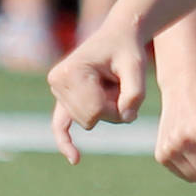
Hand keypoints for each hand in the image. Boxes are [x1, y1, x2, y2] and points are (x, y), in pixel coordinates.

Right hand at [48, 18, 147, 164]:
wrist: (119, 36)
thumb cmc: (128, 50)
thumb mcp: (137, 68)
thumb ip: (135, 94)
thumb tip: (126, 118)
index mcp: (71, 71)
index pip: (95, 112)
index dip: (117, 108)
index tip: (126, 89)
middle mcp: (57, 80)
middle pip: (90, 120)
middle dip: (111, 110)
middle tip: (120, 85)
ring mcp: (57, 89)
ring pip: (88, 122)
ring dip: (106, 108)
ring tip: (110, 84)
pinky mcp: (61, 97)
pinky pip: (59, 125)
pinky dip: (65, 141)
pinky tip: (75, 159)